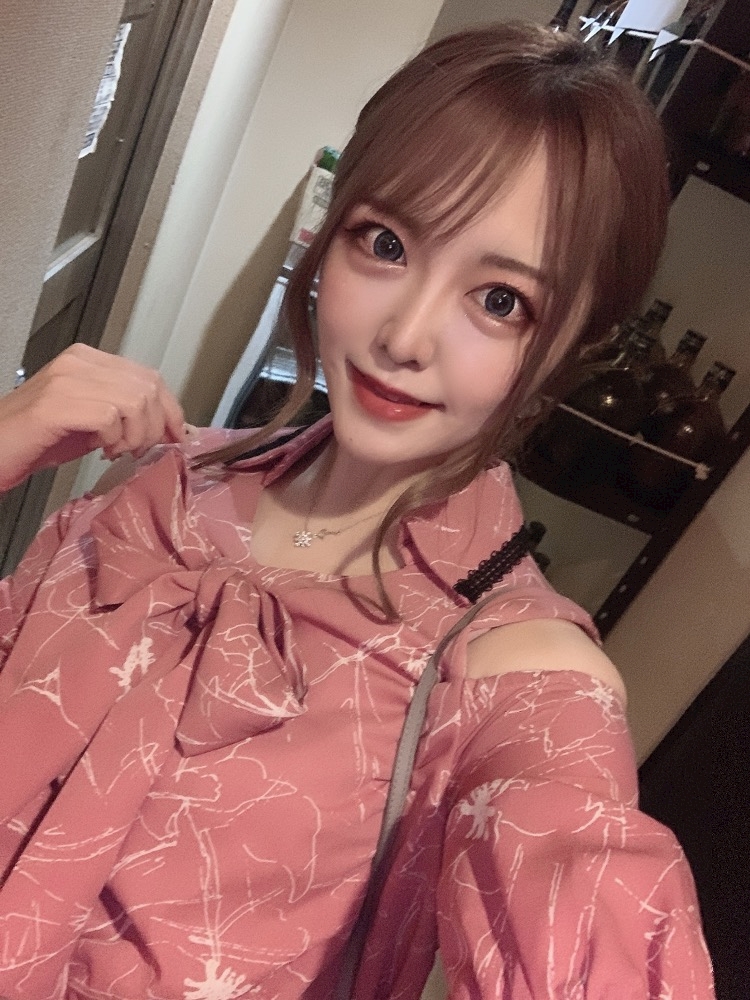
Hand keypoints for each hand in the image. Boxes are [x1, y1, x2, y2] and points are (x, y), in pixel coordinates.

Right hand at [0, 344, 186, 492]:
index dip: (171, 409)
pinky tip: (102, 450)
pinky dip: (115, 439)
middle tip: (139, 450)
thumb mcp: (93, 422)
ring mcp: (66, 379)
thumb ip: (126, 415)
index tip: (176, 437)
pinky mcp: (56, 404)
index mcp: (88, 360)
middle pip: (147, 387)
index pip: (148, 376)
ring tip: (117, 451)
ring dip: (135, 435)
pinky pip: (109, 417)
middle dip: (155, 426)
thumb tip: (168, 426)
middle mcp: (78, 362)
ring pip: (133, 401)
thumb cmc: (40, 439)